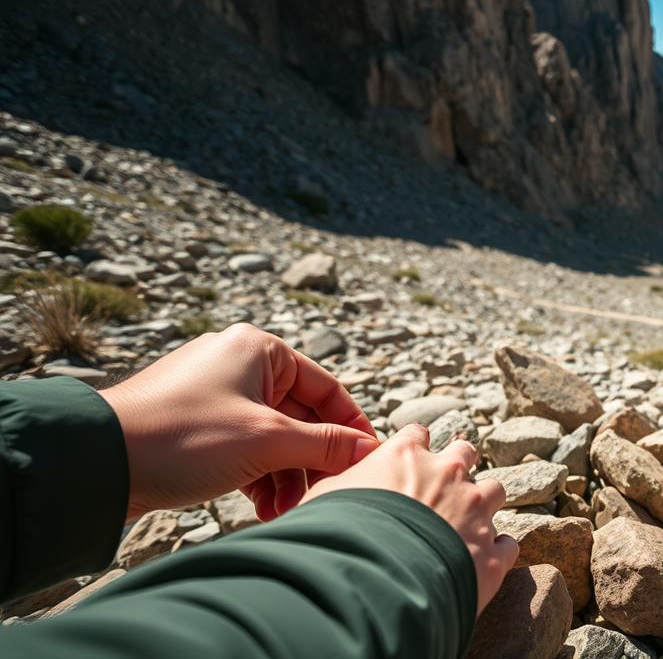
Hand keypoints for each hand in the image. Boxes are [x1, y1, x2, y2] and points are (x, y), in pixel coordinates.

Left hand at [101, 323, 379, 521]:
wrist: (97, 462)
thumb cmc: (183, 437)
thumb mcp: (266, 441)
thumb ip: (324, 445)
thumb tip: (369, 450)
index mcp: (259, 349)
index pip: (326, 387)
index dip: (350, 426)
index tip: (366, 460)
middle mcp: (238, 364)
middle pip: (299, 415)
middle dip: (311, 461)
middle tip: (322, 495)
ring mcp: (214, 395)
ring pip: (272, 436)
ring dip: (285, 475)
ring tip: (285, 510)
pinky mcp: (194, 426)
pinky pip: (244, 448)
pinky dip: (258, 477)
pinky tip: (264, 509)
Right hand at [301, 425, 518, 613]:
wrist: (372, 583)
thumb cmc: (338, 536)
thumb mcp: (324, 498)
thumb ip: (344, 482)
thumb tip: (342, 482)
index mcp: (407, 455)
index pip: (417, 433)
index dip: (414, 445)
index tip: (410, 457)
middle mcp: (448, 475)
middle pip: (465, 452)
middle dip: (458, 465)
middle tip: (444, 486)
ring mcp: (476, 512)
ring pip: (496, 490)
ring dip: (483, 503)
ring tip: (466, 523)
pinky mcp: (491, 554)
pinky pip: (507, 543)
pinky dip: (497, 550)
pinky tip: (482, 561)